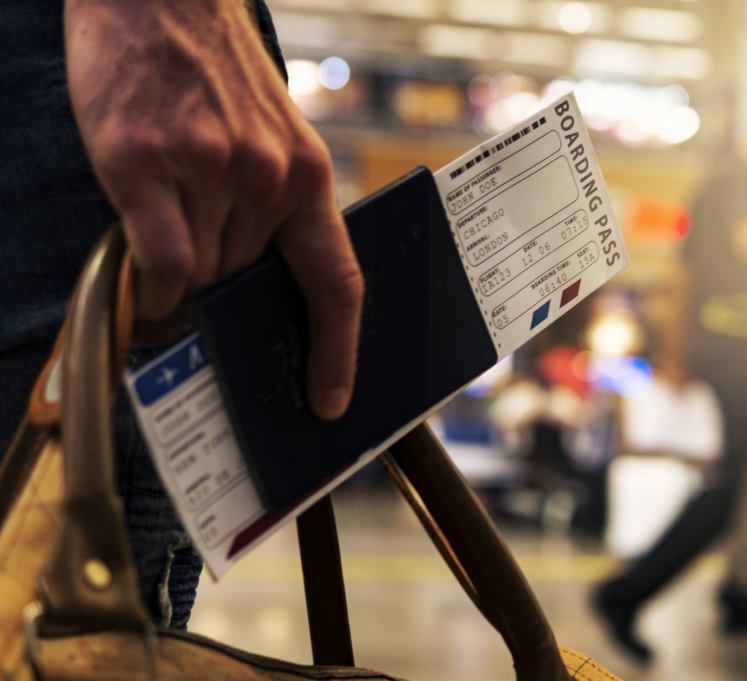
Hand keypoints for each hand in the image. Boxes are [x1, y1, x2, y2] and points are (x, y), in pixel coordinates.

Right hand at [65, 0, 362, 419]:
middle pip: (246, 287)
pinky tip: (144, 279)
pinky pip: (157, 262)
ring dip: (180, 289)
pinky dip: (150, 286)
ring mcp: (206, 171)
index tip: (329, 399)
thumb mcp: (273, 140)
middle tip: (202, 309)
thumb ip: (271, 211)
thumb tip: (251, 293)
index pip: (337, 283)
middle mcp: (265, 179)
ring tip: (163, 265)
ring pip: (199, 279)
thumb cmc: (215, 76)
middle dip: (224, 305)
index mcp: (308, 177)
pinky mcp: (143, 163)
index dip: (337, 351)